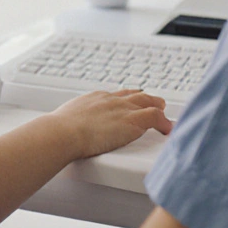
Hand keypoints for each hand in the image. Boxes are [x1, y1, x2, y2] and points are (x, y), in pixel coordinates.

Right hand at [48, 89, 172, 158]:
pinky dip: (164, 123)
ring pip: (149, 102)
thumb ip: (71, 122)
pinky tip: (167, 129)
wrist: (64, 132)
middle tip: (154, 102)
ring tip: (164, 114)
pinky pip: (156, 117)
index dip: (127, 98)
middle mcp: (111, 100)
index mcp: (95, 98)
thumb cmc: (60, 130)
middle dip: (146, 98)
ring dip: (158, 107)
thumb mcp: (65, 120)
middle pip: (135, 95)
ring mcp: (123, 109)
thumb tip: (63, 130)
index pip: (117, 95)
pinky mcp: (133, 120)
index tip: (130, 102)